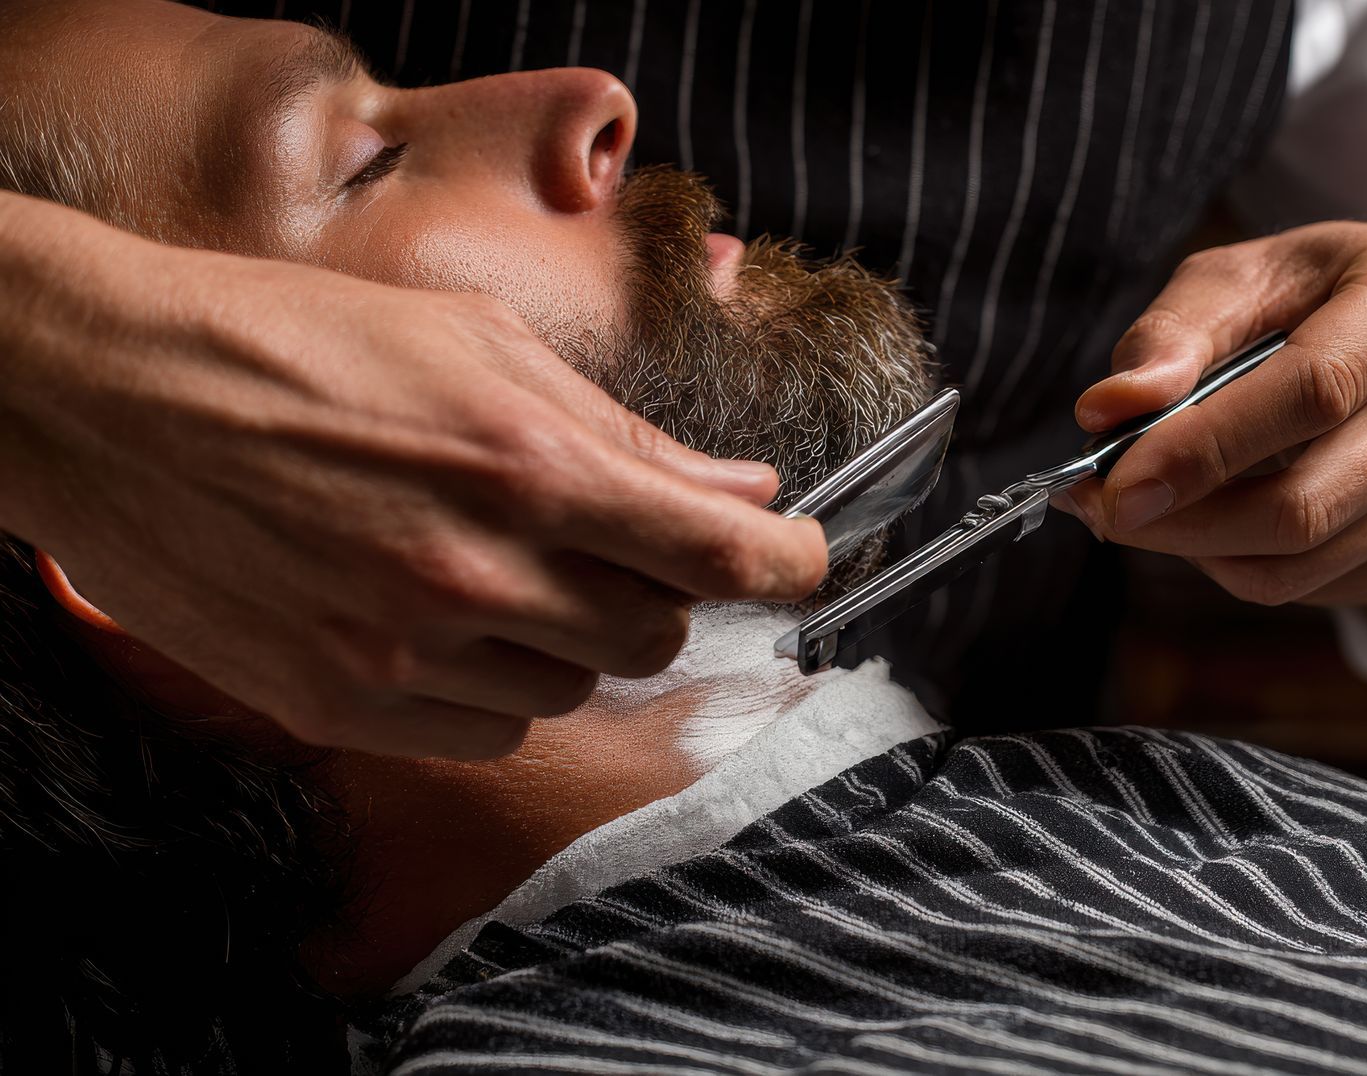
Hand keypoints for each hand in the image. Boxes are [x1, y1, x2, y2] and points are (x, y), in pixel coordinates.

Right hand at [1, 196, 826, 758]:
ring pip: (571, 693)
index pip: (720, 555)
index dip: (791, 565)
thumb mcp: (479, 345)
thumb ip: (624, 433)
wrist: (110, 395)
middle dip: (658, 595)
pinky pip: (484, 734)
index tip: (806, 558)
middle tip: (609, 545)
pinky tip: (439, 619)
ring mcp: (407, 651)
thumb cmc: (296, 343)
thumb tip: (739, 485)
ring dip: (566, 642)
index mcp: (530, 464)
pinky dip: (492, 689)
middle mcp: (481, 570)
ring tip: (490, 565)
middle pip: (657, 638)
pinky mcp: (342, 705)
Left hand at [1063, 222, 1366, 612]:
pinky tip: (1216, 517)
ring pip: (1305, 560)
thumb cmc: (1306, 303)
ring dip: (1201, 549)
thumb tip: (1110, 410)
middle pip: (1310, 499)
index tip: (1117, 484)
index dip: (1207, 447)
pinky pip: (1317, 586)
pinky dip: (1241, 563)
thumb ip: (1171, 337)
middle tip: (1104, 509)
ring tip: (1149, 506)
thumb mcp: (1238, 280)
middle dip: (1186, 521)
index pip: (1316, 391)